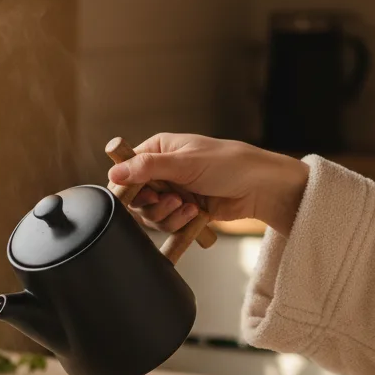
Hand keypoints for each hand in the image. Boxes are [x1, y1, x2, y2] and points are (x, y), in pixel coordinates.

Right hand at [108, 133, 308, 237]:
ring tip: (188, 207)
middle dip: (153, 204)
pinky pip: (168, 224)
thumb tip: (114, 173)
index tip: (141, 194)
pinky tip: (195, 215)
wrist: (261, 188)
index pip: (126, 169)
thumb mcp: (185, 162)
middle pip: (136, 197)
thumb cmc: (230, 164)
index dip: (129, 187)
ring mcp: (173, 191)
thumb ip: (147, 167)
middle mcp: (163, 170)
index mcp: (158, 150)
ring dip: (168, 216)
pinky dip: (179, 224)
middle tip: (171, 199)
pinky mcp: (183, 210)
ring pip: (151, 214)